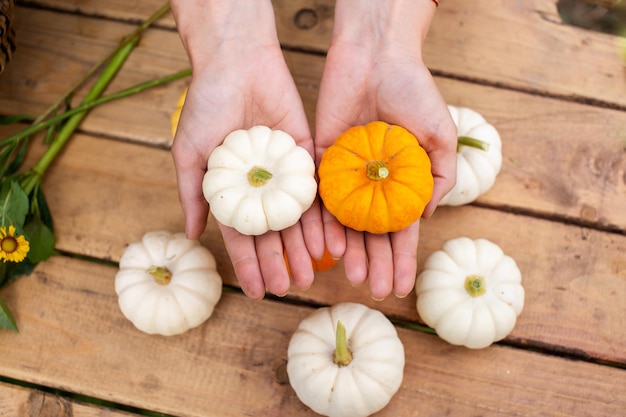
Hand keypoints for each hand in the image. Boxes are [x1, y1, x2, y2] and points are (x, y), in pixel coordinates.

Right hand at [170, 0, 323, 298]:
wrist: (237, 63)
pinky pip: (315, 192)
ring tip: (309, 275)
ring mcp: (284, 173)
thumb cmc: (206, 105)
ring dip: (302, 248)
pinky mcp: (306, 156)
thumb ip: (192, 194)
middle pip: (272, 232)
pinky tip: (326, 243)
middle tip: (288, 288)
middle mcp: (261, 186)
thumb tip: (191, 235)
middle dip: (278, 262)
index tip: (255, 291)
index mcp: (234, 189)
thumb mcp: (190, 152)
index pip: (242, 235)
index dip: (248, 264)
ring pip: (296, 219)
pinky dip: (320, 218)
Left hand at [315, 0, 457, 299]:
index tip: (403, 288)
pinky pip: (321, 199)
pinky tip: (331, 248)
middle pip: (373, 233)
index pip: (401, 229)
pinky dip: (326, 224)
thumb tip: (427, 215)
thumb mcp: (440, 135)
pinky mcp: (320, 161)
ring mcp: (346, 175)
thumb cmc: (414, 91)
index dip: (403, 258)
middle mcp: (371, 184)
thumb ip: (440, 175)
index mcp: (400, 181)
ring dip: (352, 252)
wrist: (377, 56)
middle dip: (377, 263)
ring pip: (347, 223)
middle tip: (376, 291)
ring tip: (356, 279)